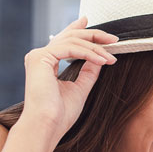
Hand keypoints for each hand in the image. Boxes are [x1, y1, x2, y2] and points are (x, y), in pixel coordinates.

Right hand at [21, 17, 117, 140]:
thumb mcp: (80, 89)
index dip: (78, 30)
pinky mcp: (40, 58)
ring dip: (96, 48)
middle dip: (94, 36)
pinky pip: (70, 49)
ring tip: (111, 58)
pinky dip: (88, 54)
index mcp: (46, 63)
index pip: (64, 41)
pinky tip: (102, 61)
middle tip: (114, 39)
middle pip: (70, 37)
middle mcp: (40, 57)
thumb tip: (100, 59)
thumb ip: (88, 73)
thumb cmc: (60, 115)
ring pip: (72, 41)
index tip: (93, 25)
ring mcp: (38, 56)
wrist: (47, 126)